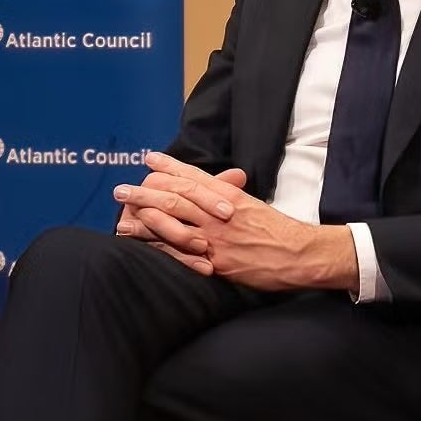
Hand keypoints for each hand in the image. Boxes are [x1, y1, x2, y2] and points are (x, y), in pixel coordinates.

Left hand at [115, 153, 357, 291]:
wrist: (300, 254)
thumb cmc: (279, 230)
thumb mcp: (255, 205)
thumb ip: (232, 195)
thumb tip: (217, 185)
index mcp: (231, 196)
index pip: (195, 176)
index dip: (170, 167)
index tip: (149, 159)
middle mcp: (220, 212)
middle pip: (177, 195)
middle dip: (146, 190)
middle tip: (121, 188)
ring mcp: (216, 236)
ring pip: (174, 220)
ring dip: (144, 215)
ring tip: (121, 214)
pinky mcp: (215, 260)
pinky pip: (181, 251)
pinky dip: (159, 244)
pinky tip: (142, 242)